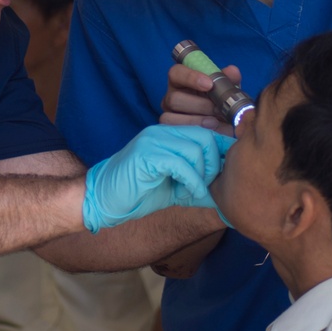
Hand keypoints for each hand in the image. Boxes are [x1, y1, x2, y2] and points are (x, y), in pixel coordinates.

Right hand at [81, 125, 234, 232]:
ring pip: (195, 149)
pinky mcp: (146, 155)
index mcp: (169, 134)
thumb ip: (199, 181)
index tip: (227, 173)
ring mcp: (153, 140)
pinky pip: (180, 164)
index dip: (222, 151)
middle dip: (214, 163)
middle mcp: (162, 132)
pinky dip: (191, 182)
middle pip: (206, 136)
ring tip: (195, 191)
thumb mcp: (176, 186)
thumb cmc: (138, 193)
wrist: (102, 199)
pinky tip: (188, 194)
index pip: (206, 131)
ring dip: (202, 175)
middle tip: (209, 184)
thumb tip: (229, 192)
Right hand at [159, 62, 242, 136]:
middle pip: (174, 98)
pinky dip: (194, 129)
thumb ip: (229, 78)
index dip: (190, 77)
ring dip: (196, 120)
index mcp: (181, 78)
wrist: (221, 118)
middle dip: (200, 105)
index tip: (209, 84)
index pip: (177, 72)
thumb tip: (232, 72)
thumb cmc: (218, 97)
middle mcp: (171, 93)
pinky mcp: (170, 126)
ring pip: (172, 116)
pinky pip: (175, 129)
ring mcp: (168, 111)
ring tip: (215, 121)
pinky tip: (210, 128)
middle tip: (218, 109)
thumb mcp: (226, 87)